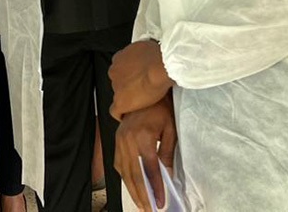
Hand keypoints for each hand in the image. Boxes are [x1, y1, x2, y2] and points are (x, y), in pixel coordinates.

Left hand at [108, 40, 174, 119]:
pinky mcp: (120, 101)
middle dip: (128, 86)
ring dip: (127, 99)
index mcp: (119, 58)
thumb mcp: (148, 48)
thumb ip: (142, 54)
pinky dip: (121, 114)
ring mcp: (116, 87)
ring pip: (118, 95)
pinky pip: (115, 111)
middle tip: (141, 91)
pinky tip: (126, 116)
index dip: (129, 75)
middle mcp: (114, 71)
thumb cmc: (158, 57)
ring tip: (140, 104)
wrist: (159, 67)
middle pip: (118, 82)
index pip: (119, 69)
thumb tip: (148, 56)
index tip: (138, 79)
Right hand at [114, 96, 177, 210]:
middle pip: (134, 175)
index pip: (150, 170)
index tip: (160, 202)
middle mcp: (128, 140)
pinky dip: (124, 177)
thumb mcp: (170, 129)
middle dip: (142, 195)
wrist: (144, 89)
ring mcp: (120, 140)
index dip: (156, 188)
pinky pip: (118, 163)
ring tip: (140, 204)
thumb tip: (167, 174)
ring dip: (132, 190)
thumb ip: (168, 153)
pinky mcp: (117, 139)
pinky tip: (131, 186)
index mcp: (143, 137)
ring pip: (124, 172)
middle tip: (149, 210)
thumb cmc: (160, 108)